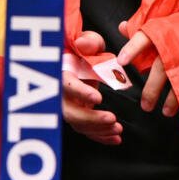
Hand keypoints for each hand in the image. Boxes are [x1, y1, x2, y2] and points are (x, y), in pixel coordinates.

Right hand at [63, 30, 122, 144]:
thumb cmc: (83, 50)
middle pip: (69, 112)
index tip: (98, 97)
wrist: (79, 60)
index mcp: (61, 73)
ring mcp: (67, 107)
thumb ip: (89, 42)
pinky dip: (100, 136)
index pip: (67, 85)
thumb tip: (84, 45)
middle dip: (90, 118)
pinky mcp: (77, 115)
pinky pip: (86, 130)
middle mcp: (60, 94)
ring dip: (98, 129)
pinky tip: (115, 138)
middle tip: (112, 118)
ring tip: (118, 128)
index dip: (81, 92)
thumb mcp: (88, 41)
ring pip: (77, 124)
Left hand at [116, 21, 178, 116]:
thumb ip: (145, 26)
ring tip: (164, 112)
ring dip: (170, 101)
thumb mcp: (173, 19)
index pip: (145, 37)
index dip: (132, 48)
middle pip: (160, 68)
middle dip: (151, 90)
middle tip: (145, 106)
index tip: (121, 61)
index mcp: (168, 29)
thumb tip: (120, 27)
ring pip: (177, 83)